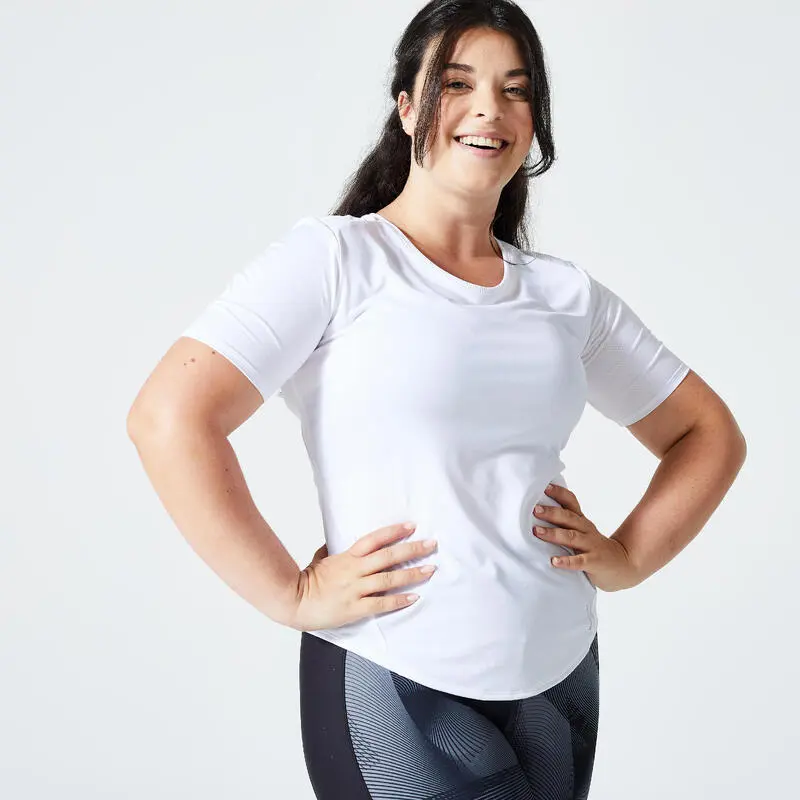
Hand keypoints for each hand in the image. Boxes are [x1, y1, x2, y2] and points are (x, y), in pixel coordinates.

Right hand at [286, 524, 437, 631]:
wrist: (293, 602)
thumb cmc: (305, 581)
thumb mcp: (318, 559)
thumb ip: (330, 551)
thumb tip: (333, 545)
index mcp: (346, 557)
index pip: (374, 539)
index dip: (393, 532)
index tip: (411, 526)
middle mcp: (354, 570)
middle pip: (388, 556)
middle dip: (412, 549)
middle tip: (431, 544)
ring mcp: (356, 589)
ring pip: (389, 578)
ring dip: (412, 573)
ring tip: (430, 569)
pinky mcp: (355, 608)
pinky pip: (381, 603)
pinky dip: (399, 600)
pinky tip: (414, 596)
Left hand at [532, 483, 640, 591]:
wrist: (624, 564)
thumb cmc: (594, 546)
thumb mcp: (582, 530)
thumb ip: (564, 522)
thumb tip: (536, 510)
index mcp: (581, 520)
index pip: (571, 502)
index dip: (559, 493)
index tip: (544, 487)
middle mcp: (586, 529)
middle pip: (568, 518)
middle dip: (551, 512)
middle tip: (535, 509)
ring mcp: (591, 545)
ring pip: (571, 537)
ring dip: (553, 534)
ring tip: (537, 531)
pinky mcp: (594, 562)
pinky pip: (579, 561)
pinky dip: (566, 561)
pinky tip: (554, 561)